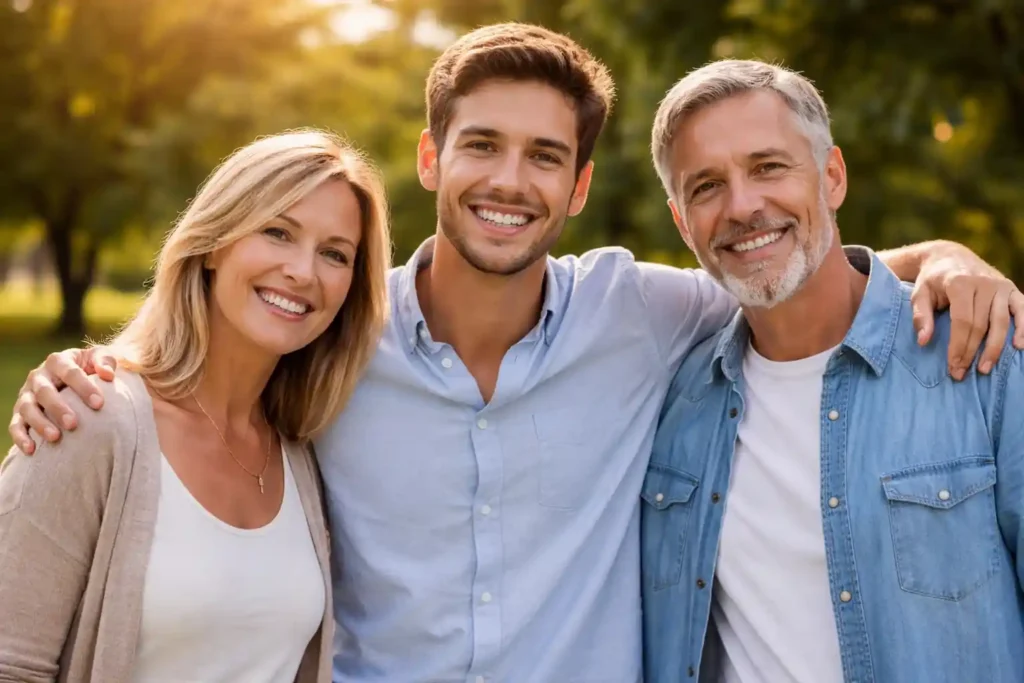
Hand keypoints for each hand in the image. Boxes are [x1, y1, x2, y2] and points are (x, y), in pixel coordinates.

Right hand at [8, 347, 117, 454]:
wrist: (76, 377)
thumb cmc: (91, 368)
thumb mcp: (98, 359)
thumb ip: (105, 361)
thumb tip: (108, 374)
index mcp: (58, 361)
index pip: (70, 372)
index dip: (84, 387)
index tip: (99, 404)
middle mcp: (39, 377)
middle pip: (44, 391)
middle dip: (58, 408)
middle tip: (73, 424)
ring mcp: (27, 394)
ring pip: (27, 408)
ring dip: (39, 423)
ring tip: (55, 437)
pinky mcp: (20, 412)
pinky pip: (16, 425)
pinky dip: (21, 437)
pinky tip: (31, 450)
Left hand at [910, 246, 1023, 379]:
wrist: (950, 257)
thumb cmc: (932, 280)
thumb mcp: (919, 294)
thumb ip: (921, 316)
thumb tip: (923, 341)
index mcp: (960, 283)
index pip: (962, 321)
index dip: (959, 346)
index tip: (953, 366)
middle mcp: (984, 283)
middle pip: (982, 325)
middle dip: (972, 352)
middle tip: (962, 373)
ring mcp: (1000, 285)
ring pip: (1002, 322)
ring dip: (995, 348)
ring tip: (986, 369)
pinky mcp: (1011, 288)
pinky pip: (1022, 309)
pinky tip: (1019, 346)